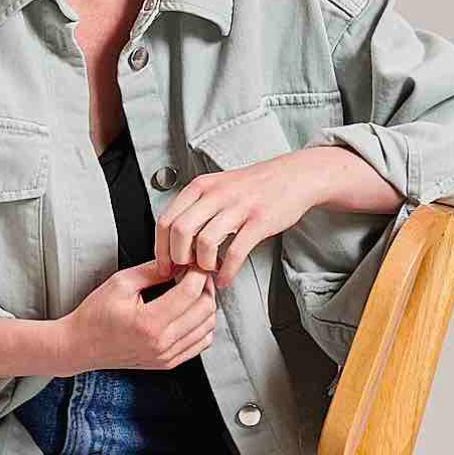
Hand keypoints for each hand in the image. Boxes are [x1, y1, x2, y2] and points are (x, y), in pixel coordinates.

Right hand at [59, 259, 217, 371]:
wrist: (80, 345)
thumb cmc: (94, 315)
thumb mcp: (121, 283)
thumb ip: (153, 270)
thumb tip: (178, 262)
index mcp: (149, 323)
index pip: (189, 293)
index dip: (197, 273)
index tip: (195, 263)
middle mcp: (161, 344)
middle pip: (204, 310)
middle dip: (205, 287)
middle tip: (197, 273)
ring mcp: (166, 357)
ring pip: (207, 328)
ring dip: (207, 305)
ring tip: (195, 290)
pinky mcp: (167, 363)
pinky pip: (200, 344)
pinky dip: (203, 326)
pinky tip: (193, 312)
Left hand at [155, 153, 319, 291]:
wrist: (292, 176)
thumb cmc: (252, 186)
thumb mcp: (216, 186)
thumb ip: (195, 208)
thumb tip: (173, 239)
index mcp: (200, 186)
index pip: (166, 219)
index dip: (160, 248)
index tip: (163, 265)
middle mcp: (215, 194)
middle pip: (180, 231)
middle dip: (178, 258)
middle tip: (183, 270)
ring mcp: (237, 207)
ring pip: (205, 242)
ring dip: (203, 265)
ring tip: (208, 271)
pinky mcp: (259, 221)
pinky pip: (235, 252)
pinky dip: (227, 272)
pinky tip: (225, 278)